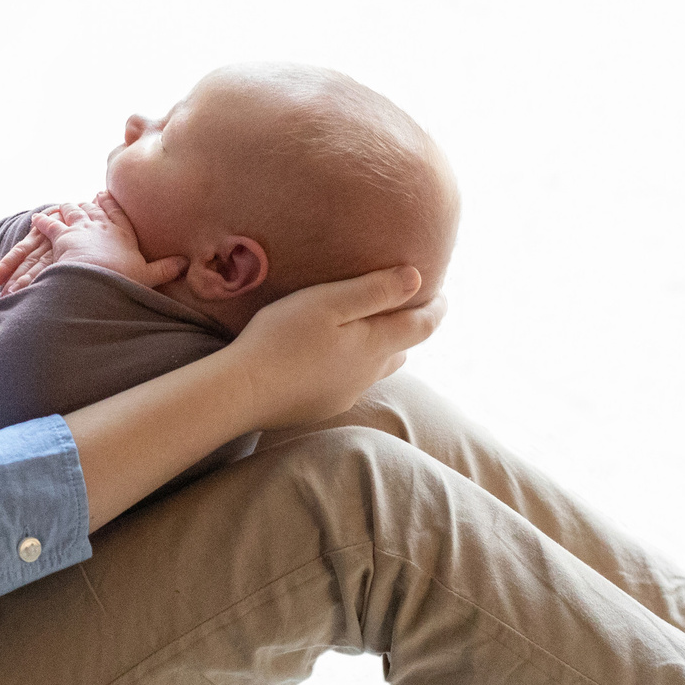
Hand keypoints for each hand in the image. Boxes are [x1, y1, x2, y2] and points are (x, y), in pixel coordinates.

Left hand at [0, 194, 186, 294]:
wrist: (97, 281)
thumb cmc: (124, 279)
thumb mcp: (149, 276)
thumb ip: (166, 269)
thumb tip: (186, 262)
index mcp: (123, 233)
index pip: (117, 213)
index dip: (110, 204)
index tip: (105, 195)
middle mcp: (101, 225)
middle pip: (94, 208)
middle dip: (89, 203)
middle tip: (86, 200)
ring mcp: (80, 228)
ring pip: (72, 211)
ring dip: (68, 208)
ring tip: (64, 206)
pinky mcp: (61, 236)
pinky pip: (50, 224)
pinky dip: (43, 221)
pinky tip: (37, 218)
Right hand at [226, 266, 444, 427]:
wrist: (242, 391)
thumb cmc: (282, 338)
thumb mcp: (328, 302)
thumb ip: (374, 290)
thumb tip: (417, 278)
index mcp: (374, 346)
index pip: (422, 327)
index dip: (436, 308)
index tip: (441, 293)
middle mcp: (367, 375)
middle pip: (401, 350)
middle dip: (408, 328)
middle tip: (404, 307)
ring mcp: (344, 394)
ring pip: (375, 369)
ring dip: (380, 350)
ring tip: (368, 331)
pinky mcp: (321, 407)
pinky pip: (348, 383)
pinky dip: (351, 366)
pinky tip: (330, 359)